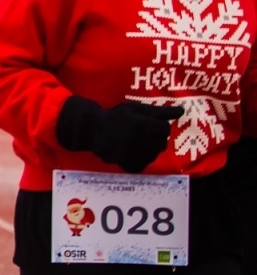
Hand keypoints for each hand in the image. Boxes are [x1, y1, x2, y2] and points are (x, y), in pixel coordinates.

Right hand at [57, 97, 184, 173]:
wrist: (92, 129)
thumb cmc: (116, 116)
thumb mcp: (137, 109)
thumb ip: (161, 111)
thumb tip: (182, 111)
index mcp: (146, 126)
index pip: (165, 128)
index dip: (158, 125)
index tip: (147, 123)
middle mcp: (143, 142)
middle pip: (162, 142)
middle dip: (155, 137)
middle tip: (142, 132)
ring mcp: (136, 155)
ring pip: (154, 154)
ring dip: (149, 148)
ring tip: (136, 142)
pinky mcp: (129, 165)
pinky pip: (142, 165)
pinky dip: (139, 159)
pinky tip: (131, 152)